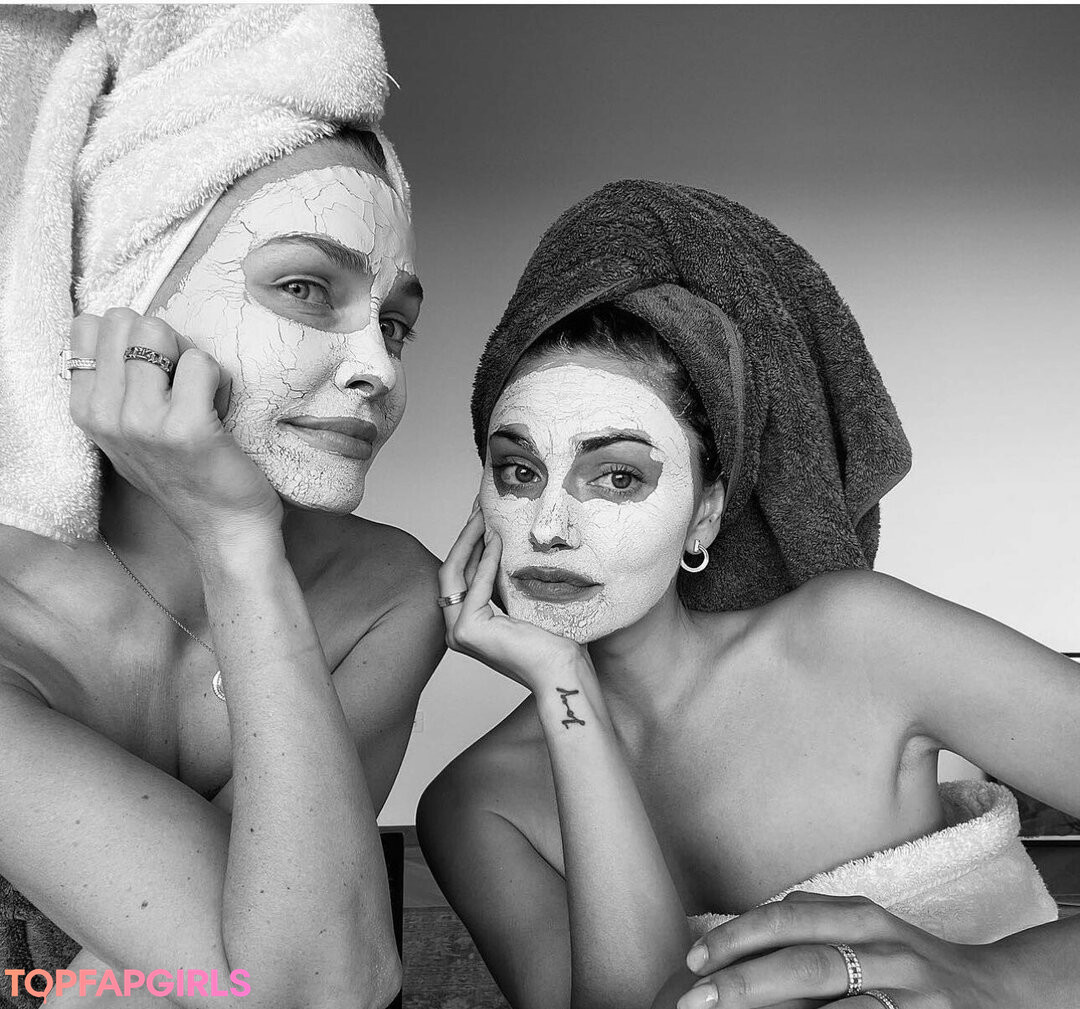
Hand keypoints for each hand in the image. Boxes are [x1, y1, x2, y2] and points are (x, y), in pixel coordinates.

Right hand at [69, 308, 282, 545]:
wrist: (224, 528)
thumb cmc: (185, 474)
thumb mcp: (129, 432)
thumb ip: (116, 386)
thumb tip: (126, 330)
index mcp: (87, 411)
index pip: (89, 326)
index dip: (132, 339)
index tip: (155, 375)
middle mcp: (105, 415)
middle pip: (127, 321)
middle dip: (164, 341)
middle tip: (183, 385)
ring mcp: (142, 422)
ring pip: (159, 332)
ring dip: (191, 357)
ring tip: (201, 398)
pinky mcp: (186, 428)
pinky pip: (201, 362)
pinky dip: (219, 379)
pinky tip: (220, 413)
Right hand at [439, 505, 585, 691]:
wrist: (563, 672)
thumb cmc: (553, 642)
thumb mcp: (523, 601)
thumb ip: (506, 580)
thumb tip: (504, 540)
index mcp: (468, 624)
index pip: (462, 575)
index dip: (469, 543)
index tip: (480, 516)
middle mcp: (456, 630)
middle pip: (452, 572)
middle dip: (465, 536)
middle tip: (478, 507)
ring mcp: (458, 632)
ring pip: (455, 574)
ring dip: (470, 540)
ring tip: (484, 514)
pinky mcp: (468, 630)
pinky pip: (476, 585)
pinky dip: (486, 559)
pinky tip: (497, 539)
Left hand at [676, 891, 1014, 1008]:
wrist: (999, 992)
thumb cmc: (911, 961)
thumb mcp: (867, 927)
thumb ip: (813, 922)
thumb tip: (743, 927)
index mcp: (864, 917)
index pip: (788, 919)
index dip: (736, 936)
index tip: (693, 958)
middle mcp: (887, 949)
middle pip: (805, 963)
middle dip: (743, 982)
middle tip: (695, 999)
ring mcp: (909, 995)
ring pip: (833, 1008)